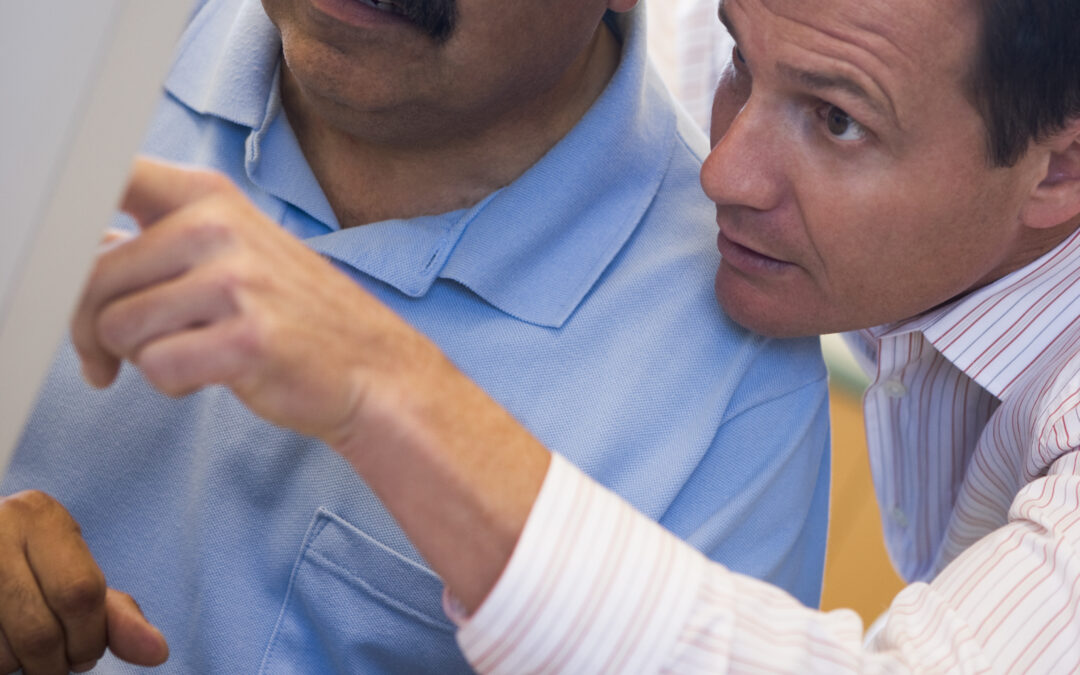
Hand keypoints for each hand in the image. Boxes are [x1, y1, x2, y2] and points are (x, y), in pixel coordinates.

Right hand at [0, 491, 167, 673]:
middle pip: (40, 631)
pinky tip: (2, 645)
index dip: (90, 638)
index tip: (87, 652)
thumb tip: (158, 653)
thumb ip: (116, 614)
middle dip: (56, 663)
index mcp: (39, 514)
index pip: (80, 593)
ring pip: (2, 652)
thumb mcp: (75, 575)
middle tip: (58, 662)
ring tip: (21, 647)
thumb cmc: (32, 568)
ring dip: (19, 666)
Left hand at [72, 157, 548, 612]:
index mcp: (210, 197)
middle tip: (111, 355)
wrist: (374, 367)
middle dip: (94, 328)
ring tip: (188, 354)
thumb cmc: (296, 314)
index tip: (73, 272)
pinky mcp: (248, 338)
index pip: (105, 181)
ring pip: (119, 327)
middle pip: (93, 277)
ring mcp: (237, 281)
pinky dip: (174, 384)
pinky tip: (210, 375)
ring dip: (142, 357)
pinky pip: (158, 368)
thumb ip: (158, 242)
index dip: (70, 231)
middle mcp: (219, 228)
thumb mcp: (232, 254)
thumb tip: (82, 246)